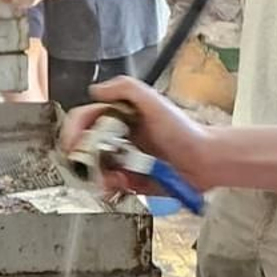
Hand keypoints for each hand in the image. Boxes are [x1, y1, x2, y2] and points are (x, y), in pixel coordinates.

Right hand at [61, 79, 214, 193]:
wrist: (205, 162)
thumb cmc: (184, 130)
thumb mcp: (155, 101)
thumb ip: (126, 88)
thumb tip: (95, 90)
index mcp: (120, 116)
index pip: (85, 119)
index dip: (74, 130)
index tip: (71, 143)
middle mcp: (119, 137)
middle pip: (85, 147)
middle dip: (83, 158)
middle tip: (88, 166)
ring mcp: (124, 160)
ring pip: (94, 169)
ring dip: (96, 175)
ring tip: (111, 179)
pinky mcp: (131, 180)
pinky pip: (110, 185)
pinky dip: (109, 188)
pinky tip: (119, 186)